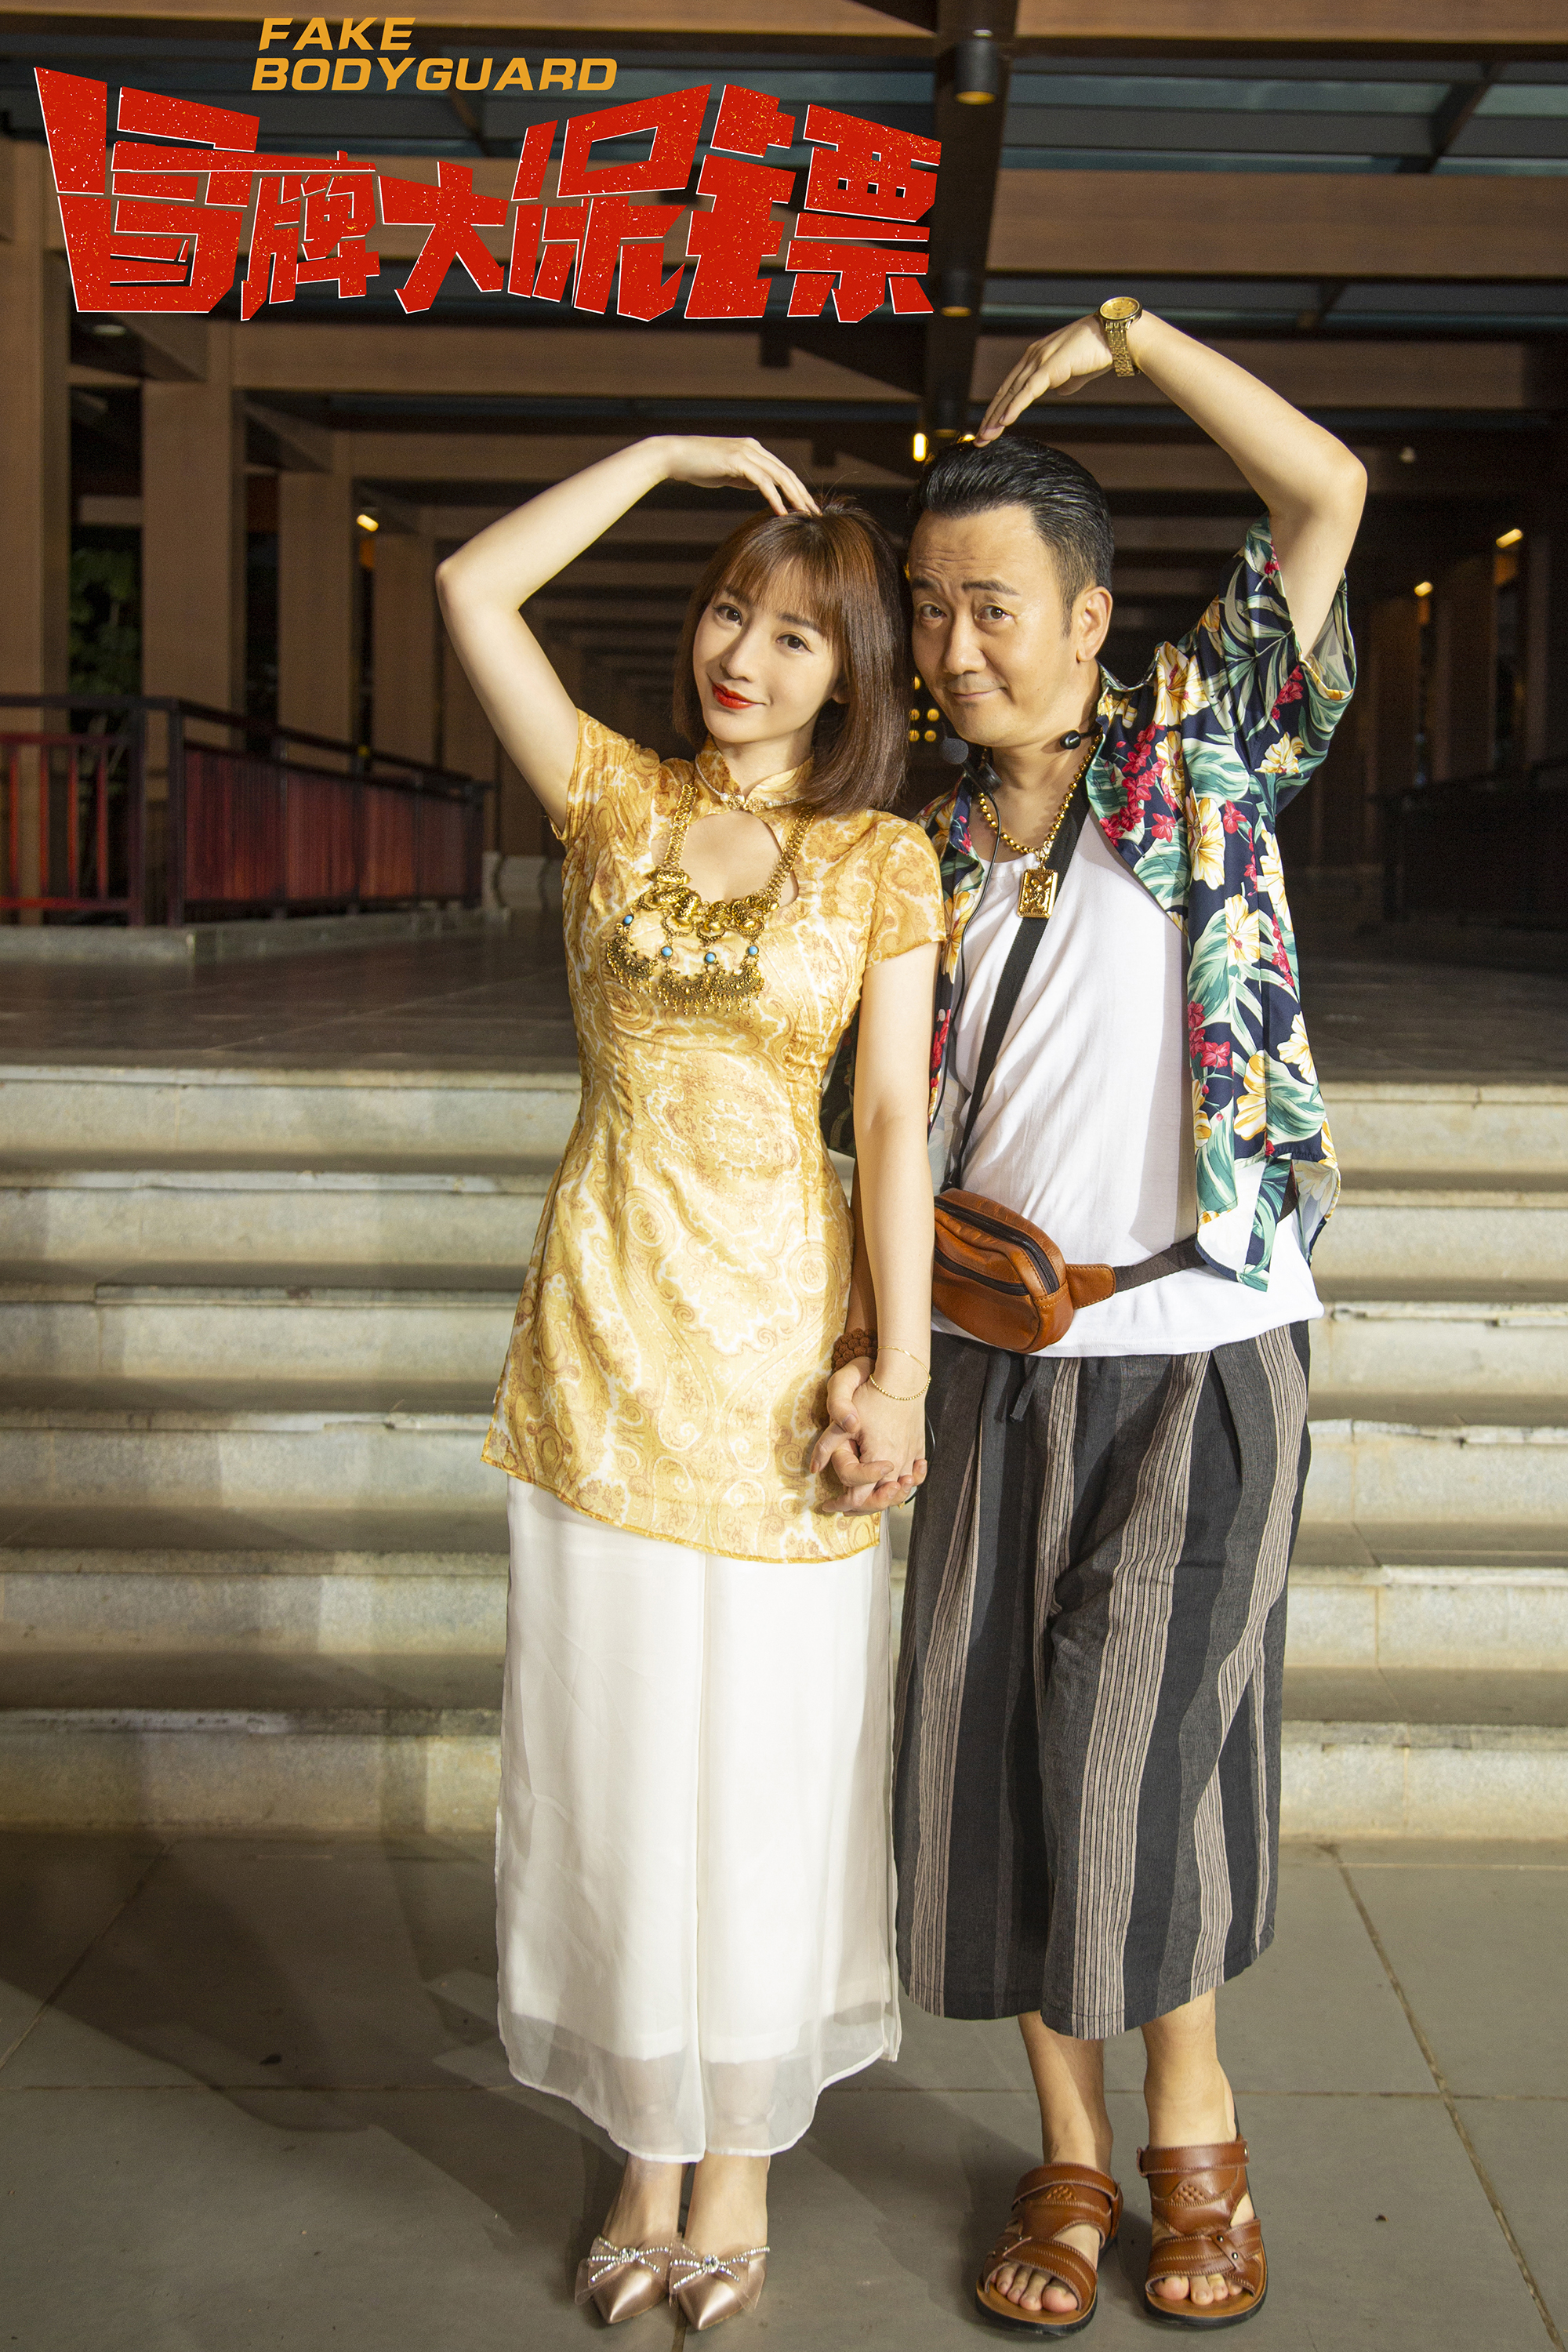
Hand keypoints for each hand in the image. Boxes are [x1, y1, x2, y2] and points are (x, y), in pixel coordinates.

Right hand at [651, 435, 819, 516]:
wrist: (674, 455)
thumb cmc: (697, 466)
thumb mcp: (727, 473)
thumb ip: (745, 477)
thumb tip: (760, 487)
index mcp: (753, 450)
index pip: (781, 471)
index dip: (797, 489)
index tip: (807, 507)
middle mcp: (753, 448)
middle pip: (786, 473)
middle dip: (802, 494)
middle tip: (816, 513)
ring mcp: (746, 452)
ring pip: (779, 476)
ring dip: (794, 496)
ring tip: (805, 514)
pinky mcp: (737, 460)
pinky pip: (762, 481)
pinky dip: (774, 497)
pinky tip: (781, 512)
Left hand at [811, 1361, 927, 1515]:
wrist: (903, 1379)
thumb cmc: (872, 1395)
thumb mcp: (842, 1420)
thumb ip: (827, 1445)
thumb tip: (814, 1468)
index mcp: (878, 1460)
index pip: (859, 1497)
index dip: (841, 1505)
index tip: (827, 1505)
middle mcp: (898, 1463)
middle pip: (880, 1500)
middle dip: (860, 1507)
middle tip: (842, 1506)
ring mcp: (912, 1457)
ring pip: (899, 1491)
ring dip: (883, 1498)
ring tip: (866, 1497)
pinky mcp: (919, 1448)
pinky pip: (915, 1475)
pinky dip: (906, 1483)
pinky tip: (898, 1481)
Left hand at [977, 315, 1116, 441]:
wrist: (1116, 336)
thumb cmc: (1099, 352)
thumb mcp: (1076, 371)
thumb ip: (1065, 381)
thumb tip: (1060, 391)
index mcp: (1036, 358)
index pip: (1011, 388)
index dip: (998, 409)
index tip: (989, 429)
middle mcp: (1033, 357)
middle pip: (1005, 392)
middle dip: (990, 418)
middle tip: (979, 439)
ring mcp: (1040, 360)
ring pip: (1013, 394)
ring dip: (997, 418)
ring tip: (985, 437)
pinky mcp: (1051, 367)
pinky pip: (1028, 391)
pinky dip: (1014, 407)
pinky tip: (1004, 422)